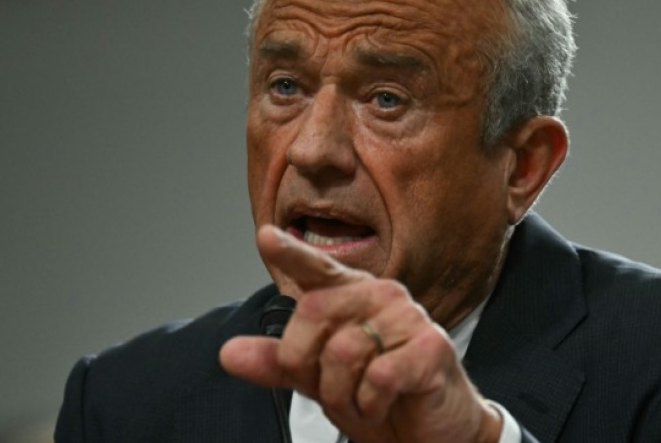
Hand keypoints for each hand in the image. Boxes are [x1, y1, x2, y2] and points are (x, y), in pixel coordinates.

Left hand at [220, 225, 501, 442]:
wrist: (432, 433)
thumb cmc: (379, 397)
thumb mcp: (320, 381)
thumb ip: (278, 363)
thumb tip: (227, 352)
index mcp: (352, 295)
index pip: (317, 269)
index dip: (291, 253)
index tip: (266, 237)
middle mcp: (380, 295)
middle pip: (312, 316)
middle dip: (312, 370)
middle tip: (339, 392)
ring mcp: (409, 317)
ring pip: (342, 353)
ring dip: (344, 397)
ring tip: (366, 402)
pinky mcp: (432, 346)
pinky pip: (377, 377)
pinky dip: (371, 405)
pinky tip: (386, 404)